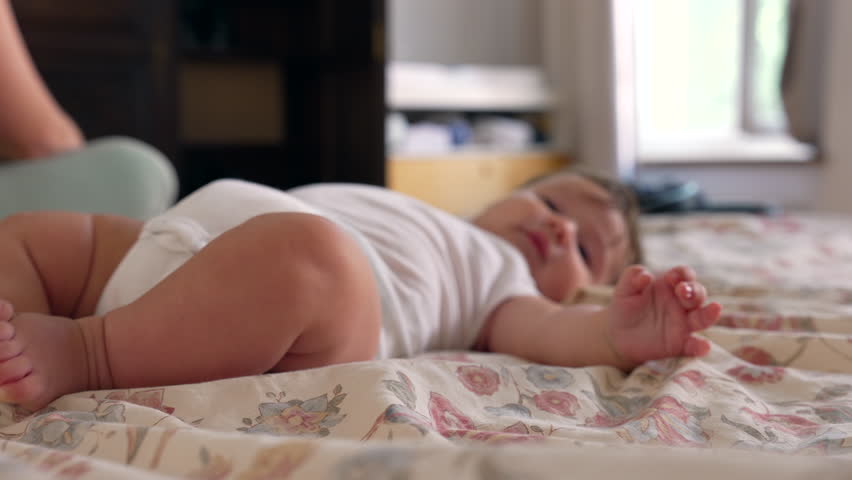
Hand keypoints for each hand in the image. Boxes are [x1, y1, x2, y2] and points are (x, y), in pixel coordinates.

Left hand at [606, 265, 720, 368]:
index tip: (672, 277)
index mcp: (670, 285)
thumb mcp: (624, 290)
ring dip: (709, 313)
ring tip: (715, 309)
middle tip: (683, 291)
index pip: (684, 275)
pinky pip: (693, 346)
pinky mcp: (680, 344)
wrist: (617, 335)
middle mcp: (681, 303)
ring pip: (702, 318)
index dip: (682, 274)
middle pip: (698, 294)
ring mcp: (683, 324)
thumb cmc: (624, 307)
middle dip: (695, 291)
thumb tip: (645, 275)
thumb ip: (632, 278)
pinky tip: (704, 346)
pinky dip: (700, 346)